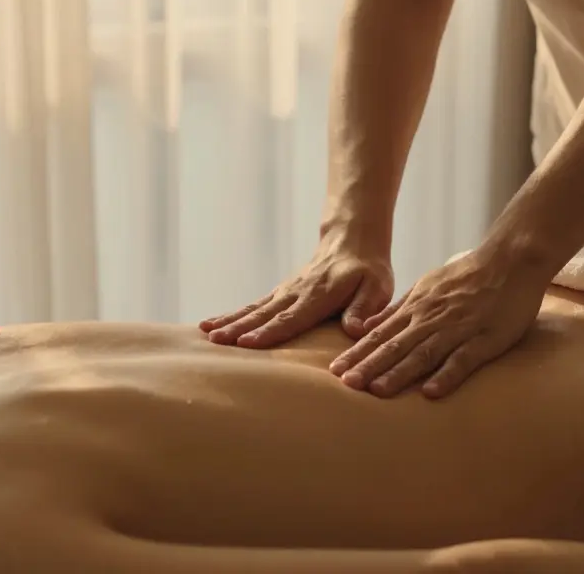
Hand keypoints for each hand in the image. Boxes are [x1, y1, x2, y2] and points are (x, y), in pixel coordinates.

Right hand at [199, 233, 393, 346]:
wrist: (351, 241)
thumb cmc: (368, 271)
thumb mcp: (377, 288)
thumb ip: (365, 308)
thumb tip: (354, 329)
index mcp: (320, 295)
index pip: (292, 317)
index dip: (270, 331)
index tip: (247, 343)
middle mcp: (297, 292)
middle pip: (265, 313)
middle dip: (240, 328)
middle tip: (216, 340)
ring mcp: (285, 291)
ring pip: (254, 308)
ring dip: (230, 321)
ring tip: (206, 333)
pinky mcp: (279, 293)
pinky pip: (253, 306)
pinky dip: (232, 315)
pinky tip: (211, 325)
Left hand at [329, 244, 550, 398]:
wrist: (511, 260)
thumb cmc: (468, 275)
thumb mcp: (426, 286)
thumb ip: (398, 308)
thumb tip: (366, 325)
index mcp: (418, 307)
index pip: (382, 334)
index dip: (358, 353)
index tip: (336, 371)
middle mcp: (432, 319)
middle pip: (396, 345)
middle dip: (370, 365)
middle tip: (346, 384)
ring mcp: (459, 328)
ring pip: (424, 353)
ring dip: (399, 373)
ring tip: (377, 391)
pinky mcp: (485, 339)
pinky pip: (463, 359)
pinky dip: (446, 376)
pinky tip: (430, 393)